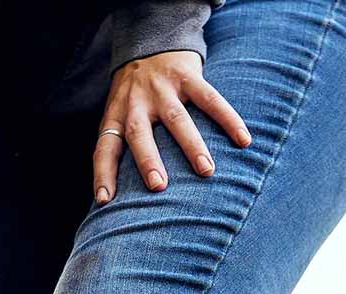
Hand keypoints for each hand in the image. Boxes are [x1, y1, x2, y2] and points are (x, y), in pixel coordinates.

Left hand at [93, 50, 250, 203]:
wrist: (151, 39)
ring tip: (206, 171)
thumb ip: (119, 146)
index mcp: (117, 116)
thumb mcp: (118, 114)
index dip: (102, 174)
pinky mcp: (188, 76)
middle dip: (148, 159)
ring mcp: (163, 88)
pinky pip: (210, 99)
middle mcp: (137, 103)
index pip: (104, 148)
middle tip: (158, 186)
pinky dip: (227, 119)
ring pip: (177, 119)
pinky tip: (243, 140)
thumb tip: (113, 197)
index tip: (103, 202)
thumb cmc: (135, 95)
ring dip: (192, 145)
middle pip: (139, 133)